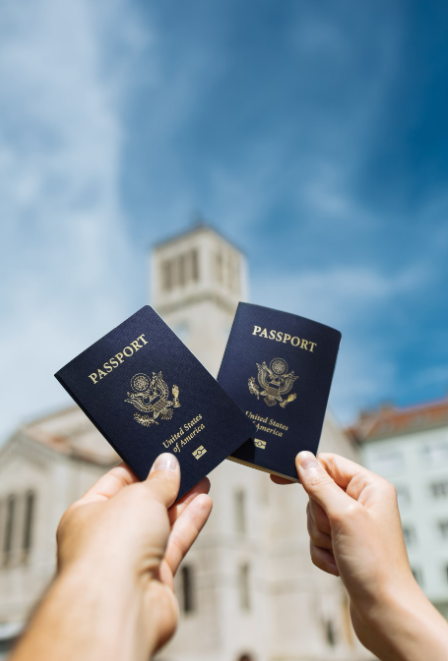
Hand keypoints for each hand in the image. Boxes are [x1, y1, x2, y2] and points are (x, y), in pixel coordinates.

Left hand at [12, 453, 211, 660]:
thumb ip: (159, 480)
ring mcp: (130, 560)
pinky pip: (174, 543)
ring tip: (202, 478)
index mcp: (86, 514)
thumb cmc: (111, 550)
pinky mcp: (154, 579)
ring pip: (161, 523)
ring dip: (182, 502)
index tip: (162, 455)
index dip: (140, 466)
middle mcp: (106, 538)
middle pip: (141, 504)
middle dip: (165, 485)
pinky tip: (204, 502)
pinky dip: (189, 523)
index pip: (115, 482)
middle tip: (188, 464)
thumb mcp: (139, 496)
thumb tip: (168, 464)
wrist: (119, 606)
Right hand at [286, 452, 447, 660]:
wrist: (385, 612)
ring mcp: (354, 527)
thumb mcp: (343, 515)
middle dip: (319, 517)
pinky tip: (339, 567)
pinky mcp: (346, 547)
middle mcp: (364, 503)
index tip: (276, 477)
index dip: (306, 469)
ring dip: (321, 538)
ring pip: (316, 520)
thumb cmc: (374, 563)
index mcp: (370, 487)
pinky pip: (318, 542)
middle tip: (336, 532)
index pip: (329, 464)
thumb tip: (303, 457)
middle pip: (318, 494)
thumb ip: (320, 484)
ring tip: (340, 553)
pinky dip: (322, 555)